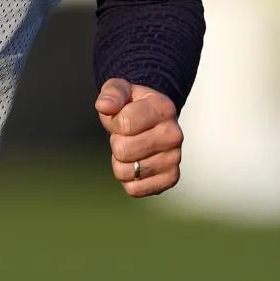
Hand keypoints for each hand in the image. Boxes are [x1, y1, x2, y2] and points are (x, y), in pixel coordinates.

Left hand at [95, 78, 182, 197]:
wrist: (152, 121)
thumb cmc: (132, 106)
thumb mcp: (119, 90)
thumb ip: (111, 93)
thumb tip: (105, 106)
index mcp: (163, 108)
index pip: (124, 123)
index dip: (114, 122)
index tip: (121, 117)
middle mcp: (174, 134)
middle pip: (123, 150)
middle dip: (116, 142)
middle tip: (127, 136)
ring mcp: (174, 158)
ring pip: (126, 172)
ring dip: (121, 162)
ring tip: (133, 148)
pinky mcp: (170, 178)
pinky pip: (134, 190)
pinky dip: (128, 180)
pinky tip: (137, 164)